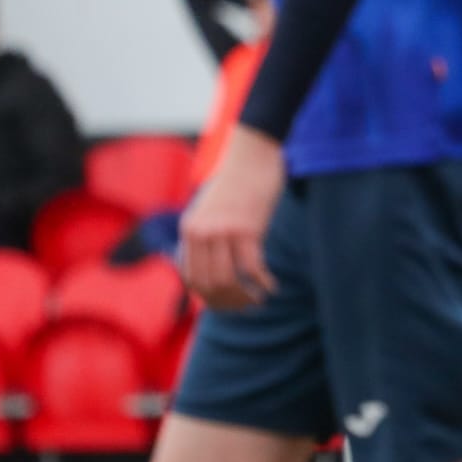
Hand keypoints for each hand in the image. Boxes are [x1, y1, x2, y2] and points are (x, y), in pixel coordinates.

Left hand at [179, 126, 284, 309]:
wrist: (254, 154)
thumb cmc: (238, 182)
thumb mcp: (213, 209)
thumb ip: (209, 235)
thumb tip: (217, 269)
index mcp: (189, 229)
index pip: (191, 278)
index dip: (208, 298)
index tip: (227, 304)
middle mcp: (200, 232)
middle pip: (209, 283)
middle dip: (228, 302)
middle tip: (246, 307)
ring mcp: (223, 230)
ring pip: (229, 280)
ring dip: (245, 296)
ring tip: (259, 299)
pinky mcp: (247, 228)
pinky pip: (253, 267)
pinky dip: (263, 283)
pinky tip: (272, 286)